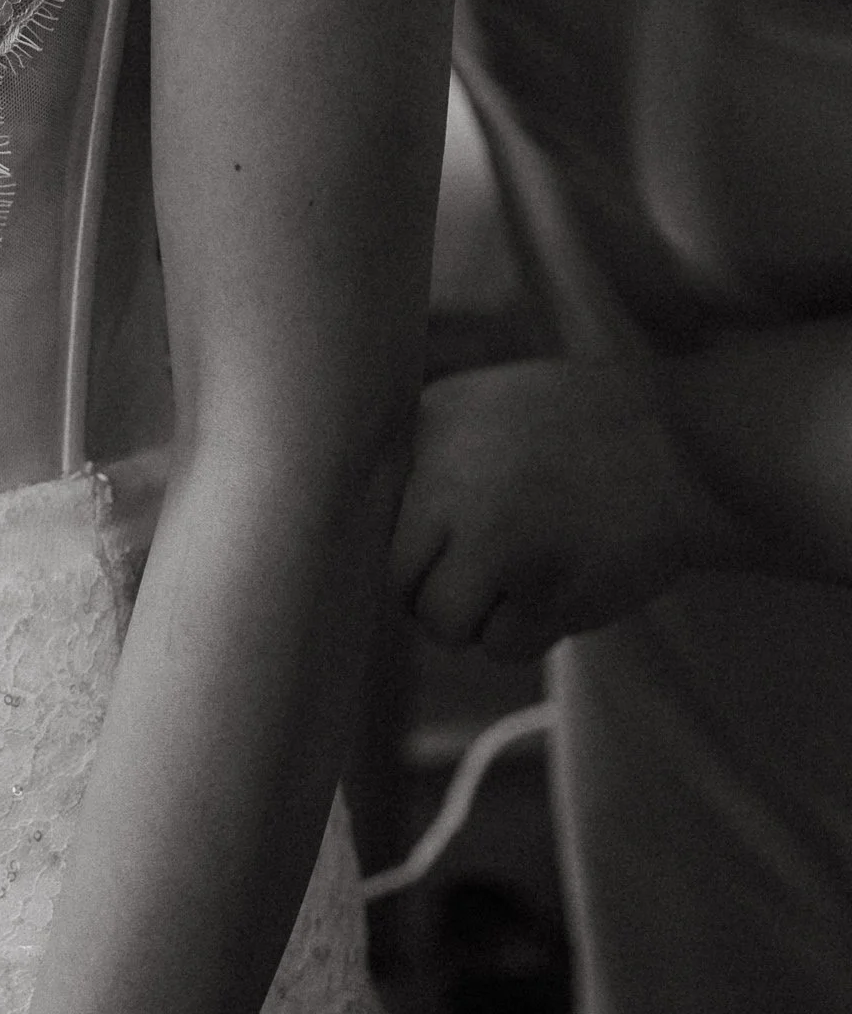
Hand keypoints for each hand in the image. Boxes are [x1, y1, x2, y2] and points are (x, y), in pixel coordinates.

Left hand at [392, 357, 732, 659]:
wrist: (687, 450)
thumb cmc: (584, 431)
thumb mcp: (486, 407)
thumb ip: (427, 459)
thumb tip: (368, 545)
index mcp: (428, 422)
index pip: (369, 513)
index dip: (406, 543)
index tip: (438, 546)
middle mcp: (445, 477)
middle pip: (395, 577)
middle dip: (436, 590)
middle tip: (485, 575)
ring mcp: (490, 536)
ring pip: (441, 623)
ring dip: (481, 619)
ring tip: (528, 575)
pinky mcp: (538, 591)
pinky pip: (500, 648)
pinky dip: (530, 634)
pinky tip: (564, 584)